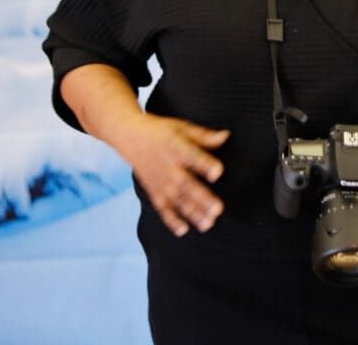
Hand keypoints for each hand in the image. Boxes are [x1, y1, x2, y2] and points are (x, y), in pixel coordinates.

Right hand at [121, 112, 229, 237]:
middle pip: (186, 184)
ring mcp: (160, 182)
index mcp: (177, 148)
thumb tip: (226, 136)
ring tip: (208, 224)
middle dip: (202, 198)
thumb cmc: (162, 131)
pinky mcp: (154, 192)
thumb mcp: (182, 128)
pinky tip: (184, 230)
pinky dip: (171, 220)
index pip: (193, 156)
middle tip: (218, 209)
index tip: (218, 172)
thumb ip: (204, 135)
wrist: (131, 138)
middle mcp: (169, 167)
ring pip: (177, 200)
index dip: (205, 164)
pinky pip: (163, 208)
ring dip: (192, 213)